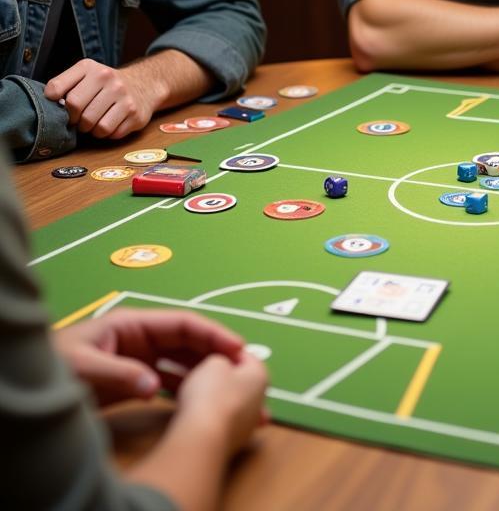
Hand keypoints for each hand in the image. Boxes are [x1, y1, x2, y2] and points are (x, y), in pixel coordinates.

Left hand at [45, 59, 163, 139]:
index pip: (56, 89)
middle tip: (80, 118)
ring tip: (95, 121)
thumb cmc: (107, 84)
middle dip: (74, 119)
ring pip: (93, 125)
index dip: (55, 103)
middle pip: (75, 109)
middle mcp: (109, 78)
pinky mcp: (135, 114)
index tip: (63, 106)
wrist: (145, 84)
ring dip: (90, 129)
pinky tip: (110, 122)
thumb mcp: (85, 75)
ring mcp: (124, 96)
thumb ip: (64, 86)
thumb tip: (50, 108)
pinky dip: (106, 133)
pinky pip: (110, 133)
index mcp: (90, 67)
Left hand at [52, 309, 246, 405]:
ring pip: (183, 361)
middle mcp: (142, 339)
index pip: (184, 324)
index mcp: (134, 324)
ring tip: (233, 385)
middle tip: (246, 370)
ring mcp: (139, 359)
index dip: (214, 333)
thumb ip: (119, 373)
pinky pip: (169, 380)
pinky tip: (204, 398)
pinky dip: (188, 388)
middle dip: (218, 353)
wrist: (27, 382)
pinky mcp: (133, 380)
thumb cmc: (51, 367)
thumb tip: (154, 386)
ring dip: (208, 372)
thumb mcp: (82, 366)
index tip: (238, 349)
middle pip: (190, 341)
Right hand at [173, 350, 268, 455]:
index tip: (210, 353)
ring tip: (193, 394)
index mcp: (260, 376)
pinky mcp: (232, 441)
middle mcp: (260, 401)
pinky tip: (194, 414)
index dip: (226, 353)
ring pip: (229, 403)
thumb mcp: (213, 364)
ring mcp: (247, 424)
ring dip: (214, 398)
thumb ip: (220, 359)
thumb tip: (221, 367)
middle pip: (239, 381)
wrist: (202, 438)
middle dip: (221, 377)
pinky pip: (220, 421)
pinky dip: (209, 416)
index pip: (246, 357)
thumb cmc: (210, 395)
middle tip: (201, 374)